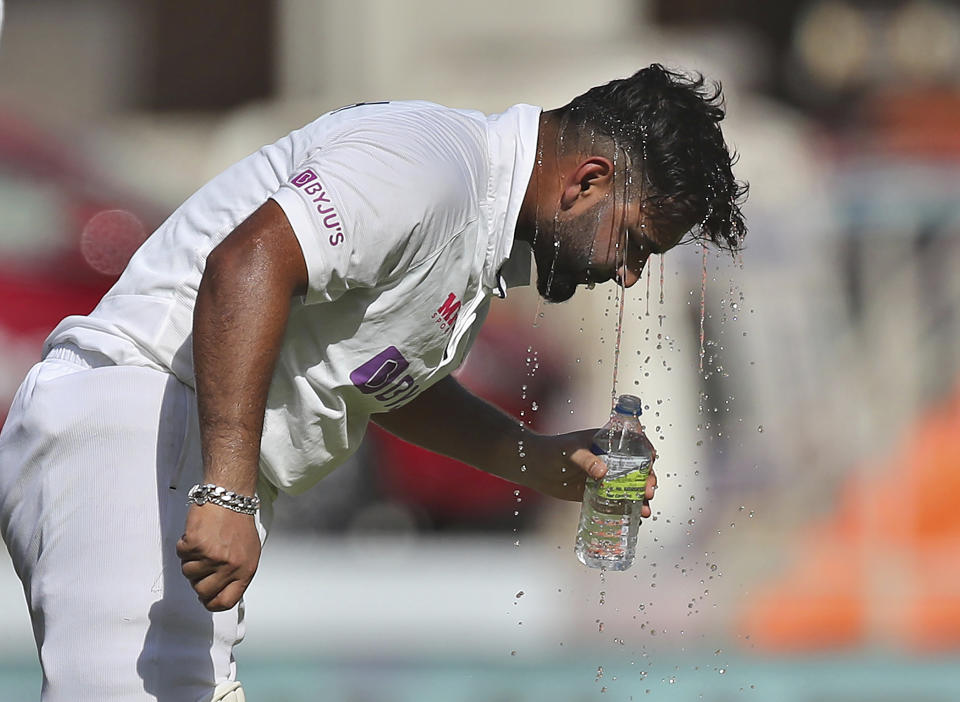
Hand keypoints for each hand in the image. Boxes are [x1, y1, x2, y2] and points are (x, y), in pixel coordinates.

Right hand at [176, 504, 260, 611]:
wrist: (229, 497)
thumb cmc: (238, 522)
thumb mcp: (248, 553)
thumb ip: (236, 574)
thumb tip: (222, 593)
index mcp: (245, 570)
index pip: (226, 602)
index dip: (212, 602)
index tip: (206, 598)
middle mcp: (230, 566)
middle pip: (202, 591)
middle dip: (198, 580)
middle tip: (203, 563)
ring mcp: (213, 556)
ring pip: (188, 573)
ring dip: (191, 559)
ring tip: (204, 543)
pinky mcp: (197, 545)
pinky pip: (181, 555)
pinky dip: (185, 545)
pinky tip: (198, 534)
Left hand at [526, 429, 657, 510]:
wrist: (532, 467)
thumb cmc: (551, 451)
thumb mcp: (569, 452)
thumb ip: (585, 460)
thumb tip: (603, 472)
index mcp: (605, 442)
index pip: (632, 442)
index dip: (646, 449)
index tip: (653, 458)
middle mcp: (609, 459)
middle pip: (636, 468)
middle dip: (647, 479)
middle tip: (648, 490)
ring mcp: (604, 477)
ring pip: (629, 487)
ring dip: (640, 498)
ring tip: (644, 510)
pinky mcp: (596, 493)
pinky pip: (615, 501)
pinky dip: (627, 509)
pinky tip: (636, 518)